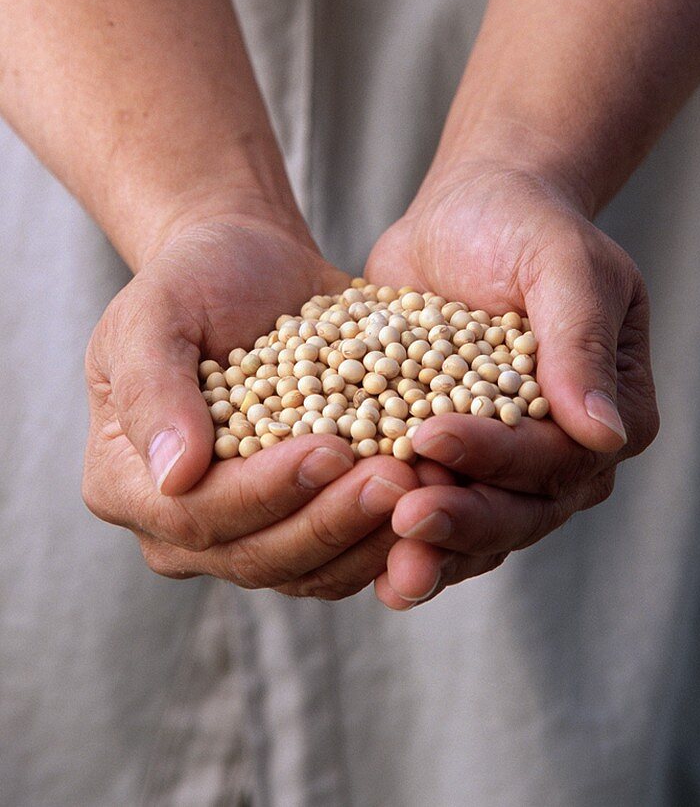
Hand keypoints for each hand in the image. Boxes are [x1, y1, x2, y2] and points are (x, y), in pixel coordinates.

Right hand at [82, 218, 419, 598]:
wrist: (251, 268)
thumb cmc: (193, 280)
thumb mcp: (154, 311)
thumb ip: (152, 386)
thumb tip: (174, 473)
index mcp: (126, 482)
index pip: (196, 513)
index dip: (265, 491)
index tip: (330, 451)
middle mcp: (180, 526)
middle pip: (258, 554)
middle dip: (331, 520)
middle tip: (399, 478)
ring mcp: (245, 532)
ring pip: (310, 569)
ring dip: (372, 537)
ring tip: (427, 488)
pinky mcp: (302, 521)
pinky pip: (347, 552)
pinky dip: (392, 533)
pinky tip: (437, 496)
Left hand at [365, 166, 659, 607]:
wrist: (469, 214)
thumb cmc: (524, 227)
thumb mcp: (561, 266)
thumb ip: (579, 343)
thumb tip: (604, 434)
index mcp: (616, 414)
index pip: (557, 457)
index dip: (497, 458)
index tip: (432, 439)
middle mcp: (568, 454)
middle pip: (520, 511)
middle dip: (461, 520)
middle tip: (404, 519)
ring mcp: (509, 467)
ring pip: (478, 528)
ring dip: (432, 549)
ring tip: (384, 568)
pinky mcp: (455, 463)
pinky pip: (435, 507)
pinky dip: (399, 533)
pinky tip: (361, 553)